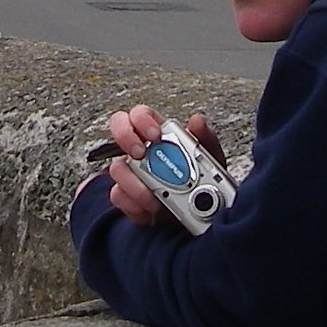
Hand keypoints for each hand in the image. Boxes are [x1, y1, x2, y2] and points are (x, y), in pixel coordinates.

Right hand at [100, 104, 223, 226]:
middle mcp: (140, 149)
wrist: (199, 213)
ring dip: (136, 182)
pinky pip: (119, 197)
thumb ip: (205, 137)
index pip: (139, 114)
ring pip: (117, 168)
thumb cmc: (202, 180)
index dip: (142, 120)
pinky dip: (135, 205)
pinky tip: (152, 209)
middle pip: (118, 129)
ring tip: (158, 197)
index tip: (155, 135)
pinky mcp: (125, 196)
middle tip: (141, 154)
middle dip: (127, 139)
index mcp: (158, 134)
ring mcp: (129, 172)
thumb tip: (197, 121)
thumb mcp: (210, 158)